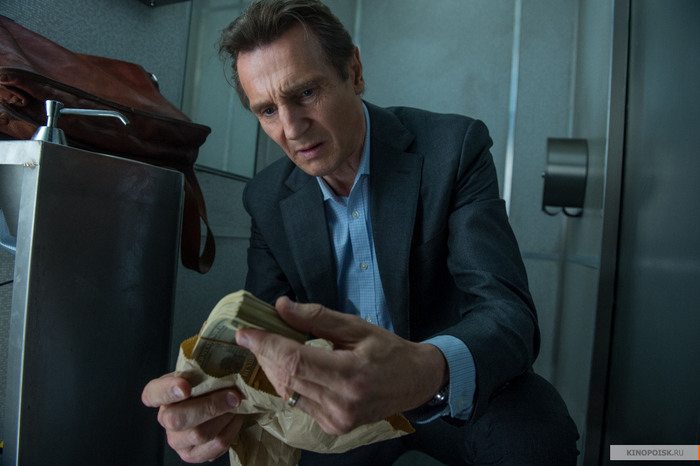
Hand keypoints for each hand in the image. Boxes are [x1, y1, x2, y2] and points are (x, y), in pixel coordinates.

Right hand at [141, 372, 243, 462]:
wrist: (222, 404)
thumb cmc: (210, 384)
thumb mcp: (203, 371)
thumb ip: (206, 365)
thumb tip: (235, 343)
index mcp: (162, 394)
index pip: (153, 393)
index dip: (167, 391)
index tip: (185, 387)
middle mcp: (166, 418)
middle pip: (178, 419)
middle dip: (209, 406)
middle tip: (233, 395)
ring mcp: (177, 440)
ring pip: (199, 434)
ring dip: (224, 417)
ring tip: (237, 405)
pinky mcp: (192, 454)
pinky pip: (214, 446)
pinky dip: (230, 431)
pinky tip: (236, 418)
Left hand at [235, 297, 447, 435]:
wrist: (415, 382)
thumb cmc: (390, 351)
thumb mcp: (357, 327)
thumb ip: (317, 317)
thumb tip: (281, 306)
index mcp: (349, 375)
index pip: (294, 360)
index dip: (265, 344)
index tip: (245, 332)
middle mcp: (341, 403)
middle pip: (286, 377)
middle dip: (265, 354)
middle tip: (255, 335)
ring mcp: (336, 420)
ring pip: (288, 393)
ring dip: (274, 369)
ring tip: (271, 347)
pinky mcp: (333, 427)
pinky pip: (299, 403)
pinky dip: (289, 383)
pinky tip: (291, 367)